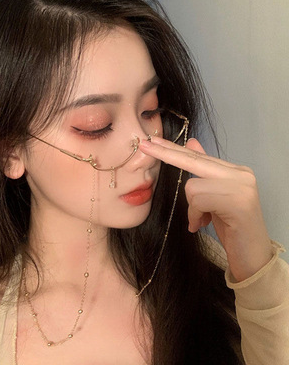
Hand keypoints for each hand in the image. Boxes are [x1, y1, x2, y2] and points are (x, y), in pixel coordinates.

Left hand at [140, 136, 272, 281]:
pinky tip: (202, 225)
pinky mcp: (238, 202)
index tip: (153, 141)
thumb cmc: (231, 226)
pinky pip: (198, 201)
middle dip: (166, 154)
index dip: (174, 148)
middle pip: (194, 161)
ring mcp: (242, 186)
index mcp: (235, 171)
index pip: (198, 156)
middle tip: (143, 145)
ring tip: (202, 219)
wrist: (252, 255)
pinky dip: (195, 216)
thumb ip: (204, 172)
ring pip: (192, 186)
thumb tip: (191, 144)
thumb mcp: (213, 197)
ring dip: (191, 207)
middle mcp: (241, 174)